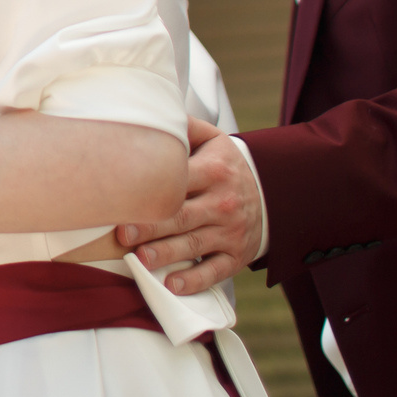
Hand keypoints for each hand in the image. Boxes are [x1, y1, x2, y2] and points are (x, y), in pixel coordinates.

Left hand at [113, 118, 263, 295]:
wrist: (273, 193)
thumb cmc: (228, 167)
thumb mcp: (214, 140)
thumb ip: (184, 127)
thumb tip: (150, 111)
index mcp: (213, 171)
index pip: (179, 182)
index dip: (152, 192)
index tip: (124, 200)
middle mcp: (223, 203)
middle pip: (181, 217)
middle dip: (151, 228)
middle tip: (123, 236)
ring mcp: (230, 232)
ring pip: (195, 245)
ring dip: (167, 254)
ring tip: (142, 260)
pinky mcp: (236, 256)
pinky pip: (215, 270)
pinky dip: (194, 281)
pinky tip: (172, 285)